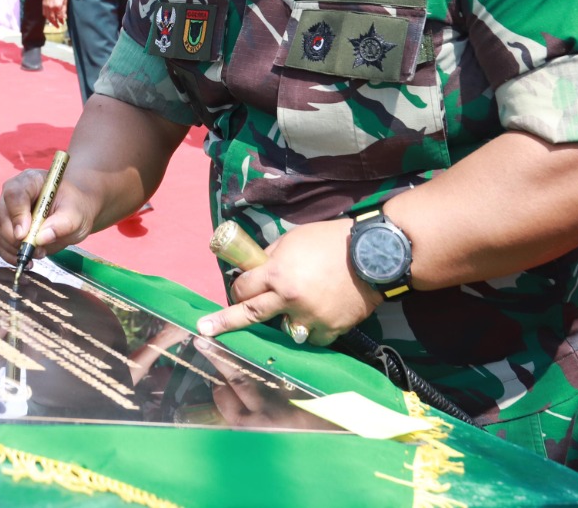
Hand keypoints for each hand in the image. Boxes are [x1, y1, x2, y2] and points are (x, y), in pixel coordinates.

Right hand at [0, 168, 100, 264]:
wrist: (72, 213)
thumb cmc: (75, 207)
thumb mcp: (76, 214)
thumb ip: (62, 224)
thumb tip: (41, 238)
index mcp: (31, 181)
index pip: (14, 194)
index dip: (16, 215)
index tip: (24, 235)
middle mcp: (13, 193)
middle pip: (2, 214)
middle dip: (15, 237)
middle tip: (36, 249)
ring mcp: (7, 210)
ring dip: (14, 248)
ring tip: (39, 253)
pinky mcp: (6, 227)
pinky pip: (0, 243)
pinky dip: (10, 255)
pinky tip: (27, 260)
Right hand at [43, 0, 66, 26]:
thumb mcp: (65, 0)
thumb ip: (64, 9)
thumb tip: (64, 16)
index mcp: (58, 7)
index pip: (60, 17)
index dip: (61, 21)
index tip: (62, 23)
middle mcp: (51, 8)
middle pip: (53, 19)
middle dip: (55, 24)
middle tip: (57, 26)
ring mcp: (46, 6)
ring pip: (48, 17)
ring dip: (50, 21)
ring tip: (53, 23)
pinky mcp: (43, 4)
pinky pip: (44, 13)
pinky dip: (46, 17)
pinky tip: (48, 18)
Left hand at [196, 219, 380, 346]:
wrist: (373, 255)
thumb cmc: (329, 241)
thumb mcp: (292, 240)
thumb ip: (270, 258)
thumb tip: (254, 269)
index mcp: (278, 274)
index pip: (243, 289)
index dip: (237, 289)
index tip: (236, 292)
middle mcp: (289, 300)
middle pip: (250, 315)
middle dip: (225, 322)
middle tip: (205, 330)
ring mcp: (310, 318)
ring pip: (284, 330)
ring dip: (284, 321)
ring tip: (300, 307)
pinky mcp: (331, 330)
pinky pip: (311, 337)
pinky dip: (311, 328)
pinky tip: (320, 314)